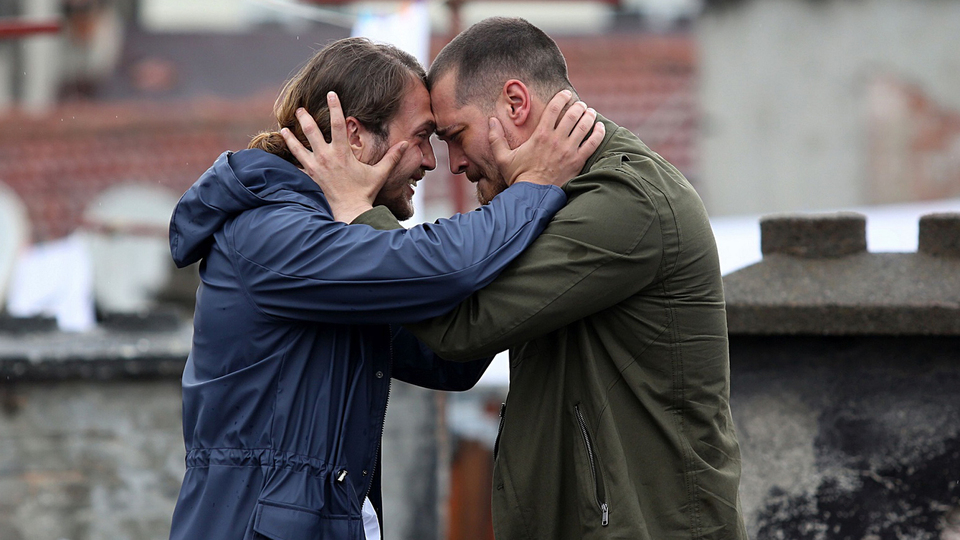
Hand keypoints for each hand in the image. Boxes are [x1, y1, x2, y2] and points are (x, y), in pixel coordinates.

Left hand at [280, 92, 410, 222]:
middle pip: (312, 131)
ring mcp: (316, 167)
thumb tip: (406, 143)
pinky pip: (297, 165)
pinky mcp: (311, 177)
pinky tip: (283, 153)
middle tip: (300, 108)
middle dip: (305, 118)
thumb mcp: (380, 173)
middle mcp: (327, 157)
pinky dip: (290, 158)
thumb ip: (392, 157)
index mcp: (343, 152)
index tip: (331, 94)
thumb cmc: (365, 192)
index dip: (335, 107)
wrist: (350, 210)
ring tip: (284, 127)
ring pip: (298, 148)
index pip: (338, 124)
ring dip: (291, 137)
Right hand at [489, 90, 604, 188]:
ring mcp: (569, 150)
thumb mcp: (502, 157)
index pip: (554, 108)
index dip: (562, 97)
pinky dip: (598, 133)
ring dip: (589, 116)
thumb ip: (496, 138)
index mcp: (540, 135)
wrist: (533, 196)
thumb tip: (491, 120)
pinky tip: (600, 127)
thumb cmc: (518, 177)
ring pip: (584, 126)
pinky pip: (593, 143)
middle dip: (578, 106)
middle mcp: (556, 140)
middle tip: (580, 105)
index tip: (566, 93)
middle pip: (572, 114)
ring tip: (590, 112)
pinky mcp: (578, 162)